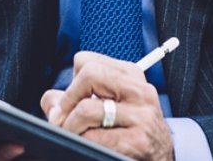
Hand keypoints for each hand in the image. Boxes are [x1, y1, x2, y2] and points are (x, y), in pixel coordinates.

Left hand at [40, 52, 173, 160]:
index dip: (71, 83)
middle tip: (61, 120)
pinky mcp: (137, 141)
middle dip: (67, 101)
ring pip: (86, 108)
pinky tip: (89, 146)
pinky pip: (93, 137)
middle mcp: (139, 91)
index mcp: (131, 75)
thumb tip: (51, 102)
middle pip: (88, 75)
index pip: (85, 61)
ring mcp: (141, 116)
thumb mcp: (108, 106)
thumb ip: (75, 99)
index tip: (69, 102)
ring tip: (73, 135)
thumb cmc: (129, 132)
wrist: (162, 160)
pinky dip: (82, 142)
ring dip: (70, 127)